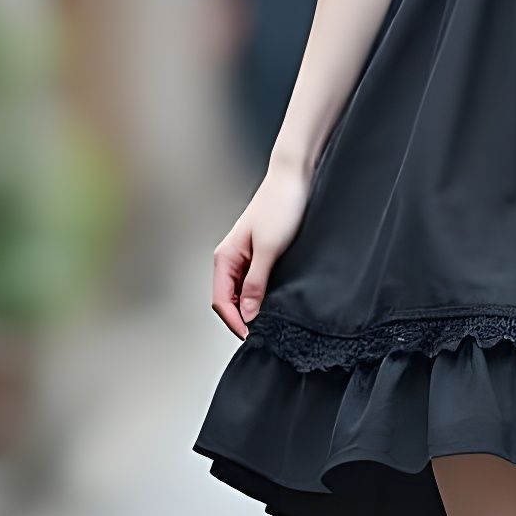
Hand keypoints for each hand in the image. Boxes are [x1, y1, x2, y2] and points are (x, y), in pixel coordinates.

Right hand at [211, 160, 311, 339]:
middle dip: (240, 319)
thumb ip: (255, 283)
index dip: (234, 322)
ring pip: (240, 293)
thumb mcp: (268, 249)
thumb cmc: (280, 206)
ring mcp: (245, 257)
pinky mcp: (260, 254)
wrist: (294, 179)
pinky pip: (253, 283)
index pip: (221, 301)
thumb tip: (247, 313)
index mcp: (225, 257)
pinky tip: (272, 302)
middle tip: (260, 335)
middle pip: (228, 300)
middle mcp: (231, 259)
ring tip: (267, 323)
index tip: (251, 336)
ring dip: (249, 309)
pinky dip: (259, 296)